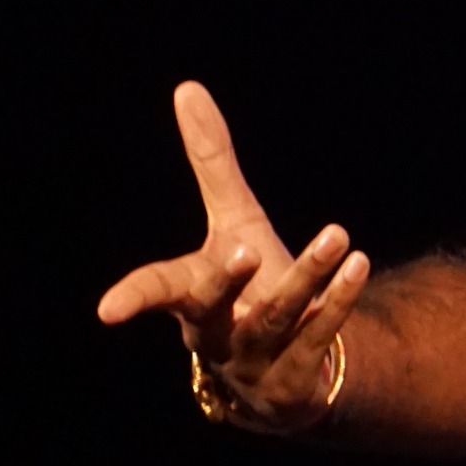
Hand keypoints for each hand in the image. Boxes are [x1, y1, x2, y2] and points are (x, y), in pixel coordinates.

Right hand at [97, 81, 369, 432]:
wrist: (283, 366)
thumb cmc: (250, 282)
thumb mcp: (234, 220)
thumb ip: (212, 163)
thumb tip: (188, 88)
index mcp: (192, 297)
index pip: (157, 292)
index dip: (132, 299)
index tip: (106, 312)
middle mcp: (216, 332)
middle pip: (214, 307)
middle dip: (228, 280)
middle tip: (246, 248)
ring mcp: (255, 360)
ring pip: (278, 320)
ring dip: (308, 279)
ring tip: (339, 236)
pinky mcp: (297, 377)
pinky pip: (318, 339)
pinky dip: (338, 304)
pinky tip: (358, 267)